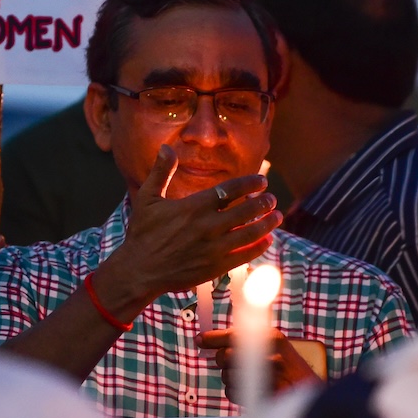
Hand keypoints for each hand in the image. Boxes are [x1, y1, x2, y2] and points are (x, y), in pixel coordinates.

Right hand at [103, 145, 282, 307]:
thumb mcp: (148, 199)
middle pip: (246, 211)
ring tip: (277, 216)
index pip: (230, 190)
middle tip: (272, 198)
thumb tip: (166, 147)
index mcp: (193, 206)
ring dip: (267, 223)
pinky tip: (267, 240)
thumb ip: (161, 172)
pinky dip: (259, 247)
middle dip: (264, 202)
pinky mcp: (215, 267)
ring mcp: (213, 248)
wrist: (139, 271)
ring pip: (250, 233)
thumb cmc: (143, 234)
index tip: (262, 181)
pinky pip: (244, 256)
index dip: (250, 183)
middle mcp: (207, 226)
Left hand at [196, 328, 324, 404]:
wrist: (312, 397)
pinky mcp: (261, 396)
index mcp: (273, 337)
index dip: (213, 337)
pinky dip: (236, 394)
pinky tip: (251, 392)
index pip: (234, 334)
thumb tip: (211, 341)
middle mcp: (269, 353)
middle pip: (225, 355)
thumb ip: (249, 341)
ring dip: (231, 379)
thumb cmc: (291, 372)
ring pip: (227, 376)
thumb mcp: (276, 348)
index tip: (200, 339)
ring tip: (250, 381)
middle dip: (223, 362)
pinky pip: (232, 393)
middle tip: (232, 365)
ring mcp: (265, 377)